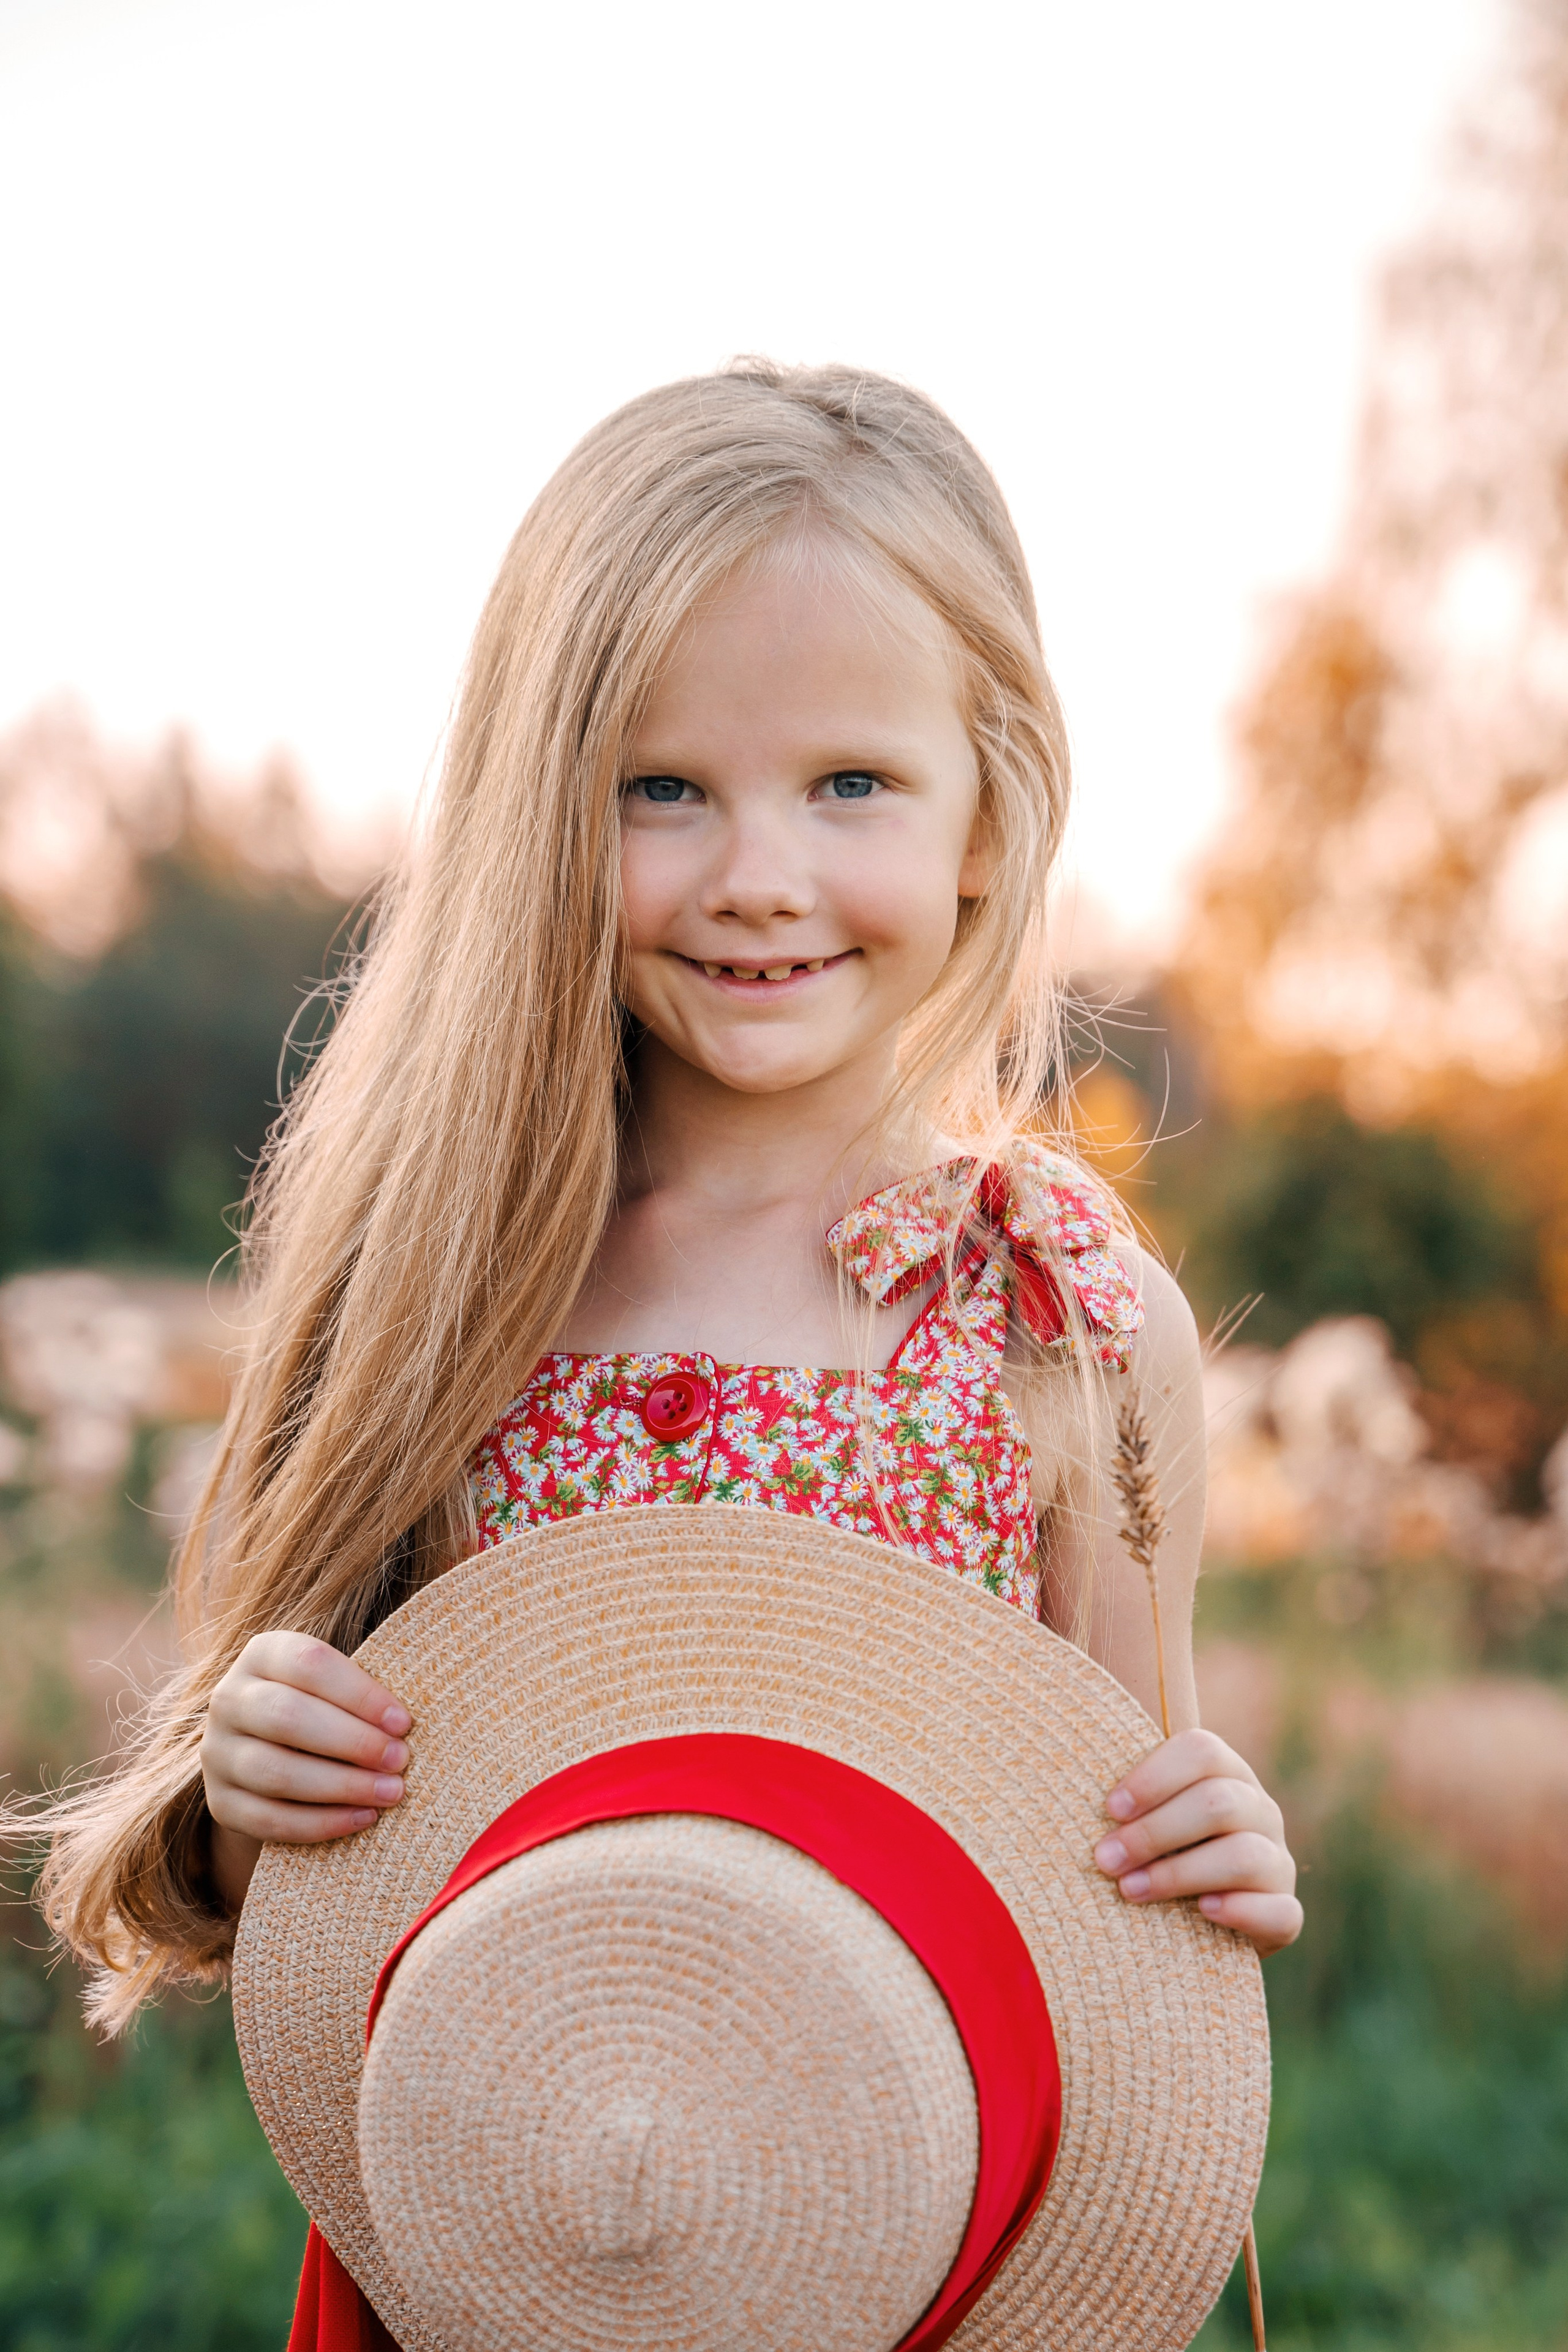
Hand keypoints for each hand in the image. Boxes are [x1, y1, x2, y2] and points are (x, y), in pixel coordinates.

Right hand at [200, 1632, 411, 1908]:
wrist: (269, 1751)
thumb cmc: (327, 1707)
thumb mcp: (337, 1685)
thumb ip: (364, 1691)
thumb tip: (413, 1724)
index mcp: (263, 1654)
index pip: (309, 1663)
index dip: (359, 1693)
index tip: (404, 1722)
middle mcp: (229, 1698)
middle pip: (287, 1717)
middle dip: (352, 1742)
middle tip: (402, 1760)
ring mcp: (218, 1753)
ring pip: (276, 1772)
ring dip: (341, 1786)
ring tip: (392, 1793)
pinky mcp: (222, 1803)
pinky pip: (269, 1819)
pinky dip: (321, 1822)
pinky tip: (363, 1818)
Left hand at [1093, 1728, 1301, 1956]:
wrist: (1196, 1924)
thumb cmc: (1155, 1857)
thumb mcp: (1145, 1821)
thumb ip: (1128, 1804)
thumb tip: (1067, 1790)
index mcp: (1226, 1773)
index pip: (1202, 1750)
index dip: (1154, 1776)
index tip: (1110, 1809)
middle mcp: (1260, 1810)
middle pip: (1218, 1802)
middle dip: (1153, 1832)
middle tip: (1105, 1860)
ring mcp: (1278, 1862)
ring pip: (1244, 1855)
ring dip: (1179, 1874)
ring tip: (1130, 1891)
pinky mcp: (1286, 1913)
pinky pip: (1278, 1910)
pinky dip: (1238, 1910)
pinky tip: (1201, 1912)